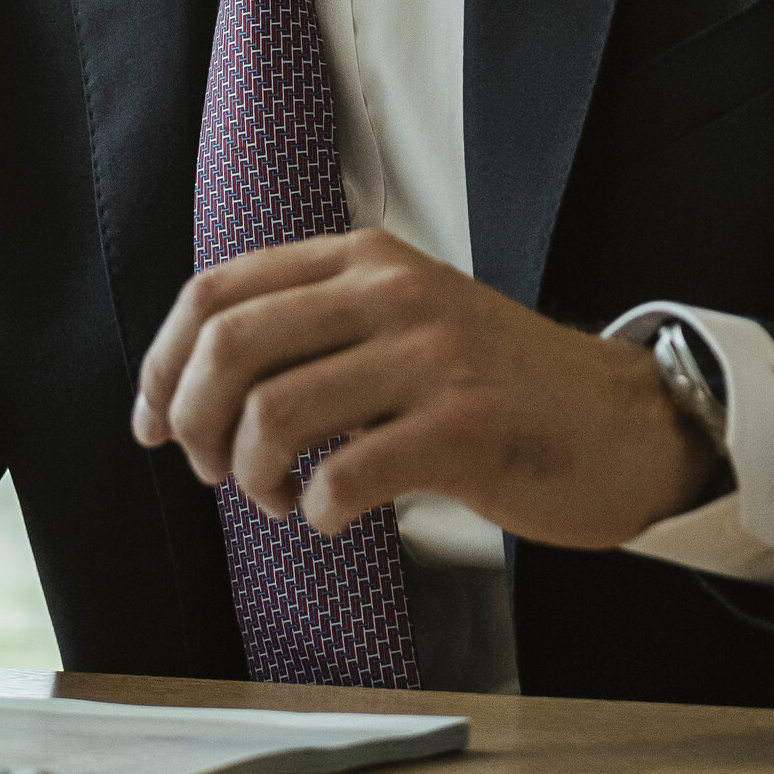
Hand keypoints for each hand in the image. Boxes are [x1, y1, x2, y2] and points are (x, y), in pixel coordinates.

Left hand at [130, 229, 712, 551]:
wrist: (622, 421)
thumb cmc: (497, 386)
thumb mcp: (400, 321)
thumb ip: (311, 332)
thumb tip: (184, 388)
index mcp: (361, 259)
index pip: (215, 292)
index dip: (160, 365)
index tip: (152, 424)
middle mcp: (390, 291)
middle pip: (228, 346)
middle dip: (191, 423)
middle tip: (213, 471)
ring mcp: (431, 356)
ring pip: (274, 412)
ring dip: (251, 476)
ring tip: (279, 497)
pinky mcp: (467, 427)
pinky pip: (347, 474)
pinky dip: (317, 510)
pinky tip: (334, 514)